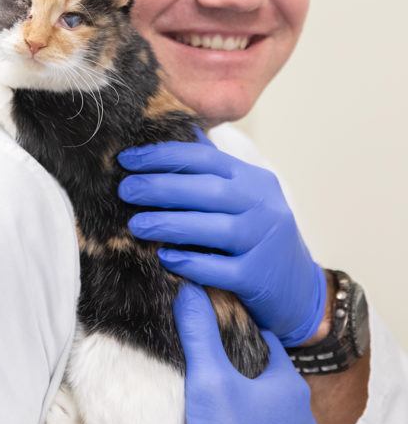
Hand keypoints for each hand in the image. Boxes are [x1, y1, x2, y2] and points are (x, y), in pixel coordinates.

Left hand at [118, 137, 325, 345]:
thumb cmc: (258, 237)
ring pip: (215, 228)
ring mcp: (264, 242)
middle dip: (161, 187)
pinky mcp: (258, 277)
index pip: (205, 158)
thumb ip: (212, 170)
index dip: (163, 156)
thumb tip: (175, 133)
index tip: (127, 160)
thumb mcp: (243, 197)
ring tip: (135, 225)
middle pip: (208, 190)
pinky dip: (191, 263)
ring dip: (170, 224)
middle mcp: (263, 206)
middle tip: (125, 190)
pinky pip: (220, 269)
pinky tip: (165, 257)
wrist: (299, 291)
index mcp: (254, 180)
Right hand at [177, 283, 316, 423]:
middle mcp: (300, 412)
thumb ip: (199, 331)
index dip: (241, 327)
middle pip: (268, 370)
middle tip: (212, 349)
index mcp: (290, 384)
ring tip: (215, 382)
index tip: (219, 319)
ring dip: (246, 391)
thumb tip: (189, 291)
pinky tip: (224, 419)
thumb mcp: (207, 377)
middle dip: (242, 359)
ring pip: (267, 400)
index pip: (268, 339)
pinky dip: (248, 418)